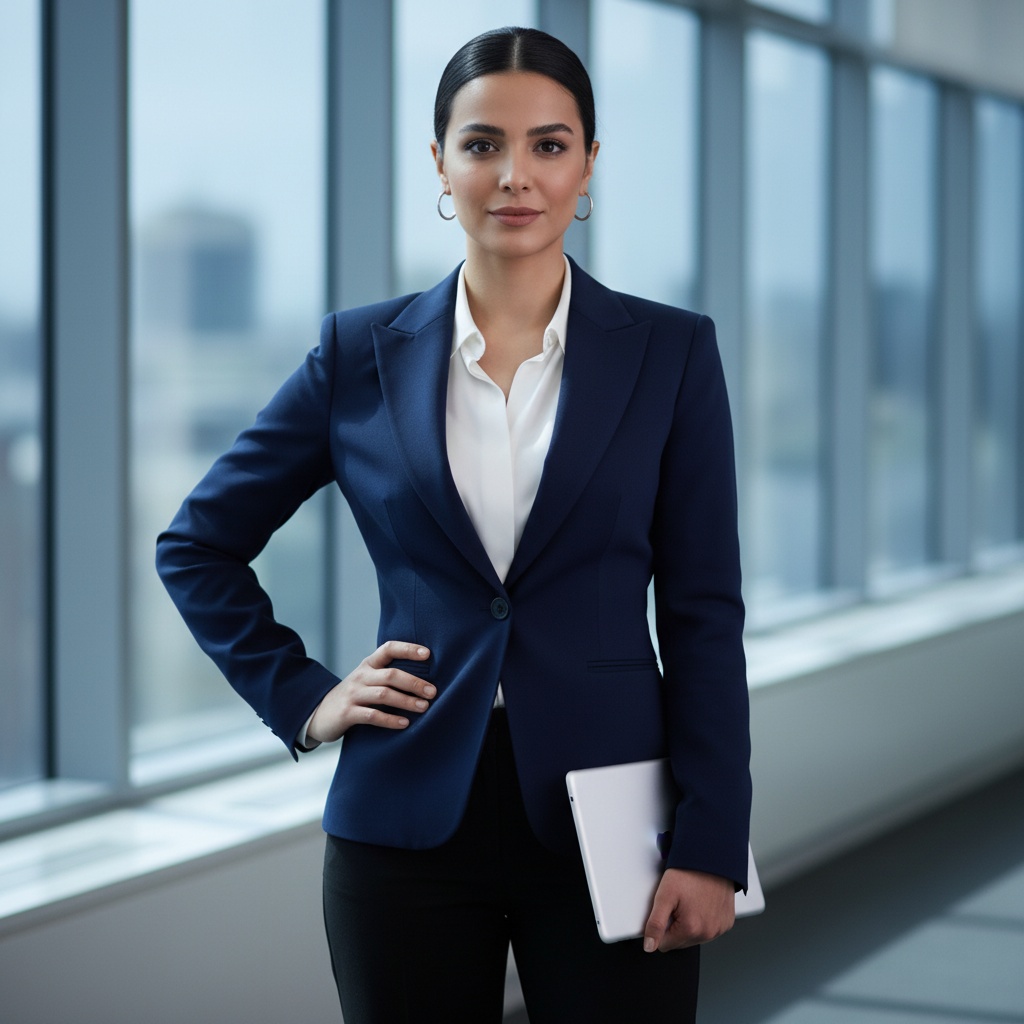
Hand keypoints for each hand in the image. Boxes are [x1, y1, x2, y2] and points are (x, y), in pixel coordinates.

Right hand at [307, 641, 433, 742]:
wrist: (319, 713)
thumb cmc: (353, 696)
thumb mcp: (366, 680)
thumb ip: (387, 676)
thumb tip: (424, 679)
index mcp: (368, 665)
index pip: (389, 649)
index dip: (408, 649)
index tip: (428, 654)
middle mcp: (361, 676)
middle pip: (391, 675)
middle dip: (414, 683)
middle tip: (433, 692)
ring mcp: (353, 695)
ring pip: (384, 695)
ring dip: (406, 701)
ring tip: (424, 707)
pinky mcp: (347, 713)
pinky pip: (372, 715)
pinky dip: (390, 720)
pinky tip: (404, 723)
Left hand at [643, 868, 735, 951]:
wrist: (712, 858)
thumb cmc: (688, 873)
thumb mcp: (664, 895)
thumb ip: (655, 924)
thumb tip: (650, 947)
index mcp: (691, 930)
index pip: (665, 945)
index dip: (661, 927)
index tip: (666, 909)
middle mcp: (708, 934)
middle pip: (681, 942)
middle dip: (676, 926)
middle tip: (678, 903)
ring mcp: (720, 929)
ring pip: (695, 937)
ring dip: (690, 924)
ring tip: (690, 901)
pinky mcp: (727, 922)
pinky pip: (710, 929)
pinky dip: (704, 919)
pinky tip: (702, 903)